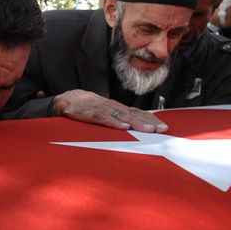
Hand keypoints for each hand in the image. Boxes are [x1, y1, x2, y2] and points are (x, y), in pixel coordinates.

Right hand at [52, 89, 167, 132]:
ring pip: (121, 115)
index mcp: (116, 108)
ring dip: (136, 122)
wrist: (66, 99)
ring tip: (148, 130)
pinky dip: (114, 122)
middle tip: (161, 129)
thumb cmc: (87, 107)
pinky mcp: (89, 113)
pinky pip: (103, 117)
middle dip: (148, 122)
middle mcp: (111, 107)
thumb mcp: (104, 113)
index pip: (137, 112)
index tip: (163, 127)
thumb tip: (135, 129)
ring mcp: (101, 109)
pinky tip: (123, 127)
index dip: (150, 119)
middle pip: (133, 114)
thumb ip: (117, 119)